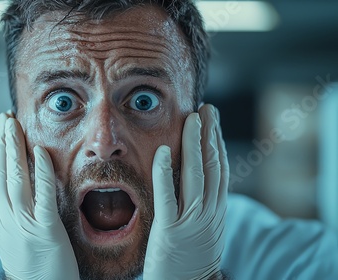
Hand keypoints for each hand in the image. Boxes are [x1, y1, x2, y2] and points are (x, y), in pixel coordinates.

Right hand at [0, 112, 78, 279]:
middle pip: (0, 173)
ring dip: (13, 148)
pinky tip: (39, 150)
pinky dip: (40, 169)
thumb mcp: (16, 244)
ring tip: (13, 124)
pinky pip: (42, 193)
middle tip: (3, 118)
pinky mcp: (44, 229)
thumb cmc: (35, 273)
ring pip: (14, 178)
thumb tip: (12, 203)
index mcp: (3, 221)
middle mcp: (8, 219)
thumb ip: (14, 221)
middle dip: (1, 143)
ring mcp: (24, 223)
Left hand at [143, 104, 228, 278]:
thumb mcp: (204, 231)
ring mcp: (192, 222)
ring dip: (194, 144)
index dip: (217, 143)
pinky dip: (166, 172)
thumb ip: (202, 206)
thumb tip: (196, 180)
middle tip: (206, 109)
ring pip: (196, 176)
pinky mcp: (170, 231)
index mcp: (217, 212)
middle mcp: (209, 214)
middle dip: (210, 135)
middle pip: (213, 167)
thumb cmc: (189, 261)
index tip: (212, 121)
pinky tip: (165, 150)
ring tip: (192, 118)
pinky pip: (168, 197)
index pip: (220, 170)